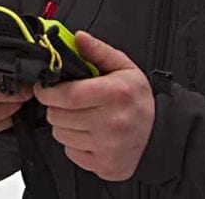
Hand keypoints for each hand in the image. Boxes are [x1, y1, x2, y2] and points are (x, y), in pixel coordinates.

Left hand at [33, 31, 153, 181]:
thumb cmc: (138, 99)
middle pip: (59, 116)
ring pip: (61, 134)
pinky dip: (74, 143)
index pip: (68, 95)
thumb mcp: (124, 67)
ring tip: (82, 117)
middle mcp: (113, 123)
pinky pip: (70, 152)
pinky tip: (89, 134)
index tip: (44, 88)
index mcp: (116, 94)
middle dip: (55, 106)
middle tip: (67, 101)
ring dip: (64, 125)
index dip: (48, 92)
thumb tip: (78, 37)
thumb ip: (98, 51)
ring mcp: (109, 147)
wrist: (160, 135)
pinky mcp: (104, 165)